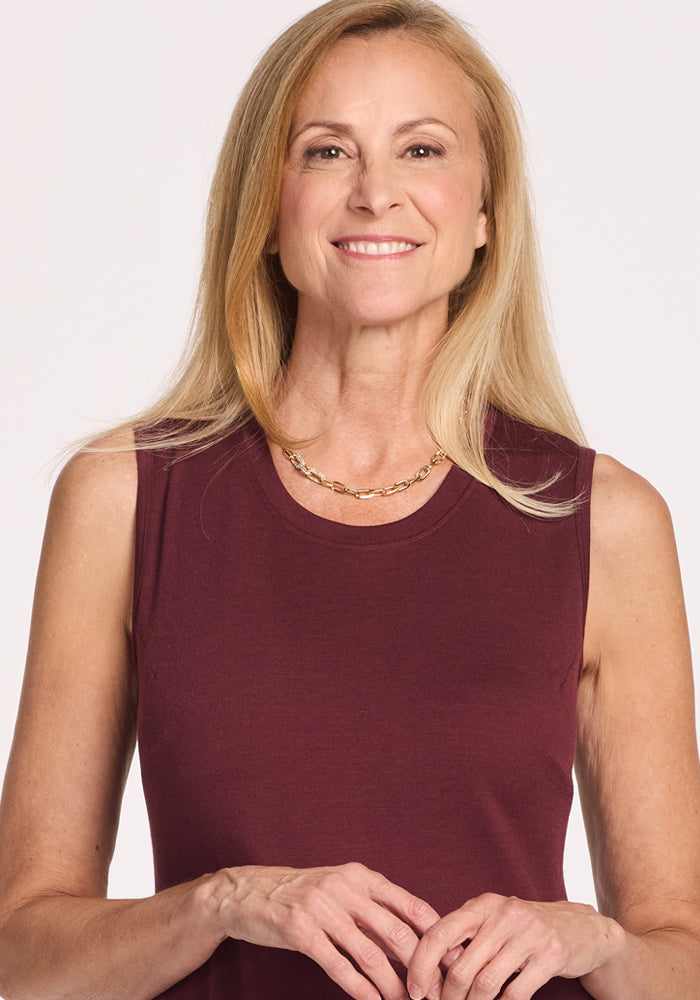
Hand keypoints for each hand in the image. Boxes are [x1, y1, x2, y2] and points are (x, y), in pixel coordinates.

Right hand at [214, 861, 445, 999]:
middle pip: (396, 932)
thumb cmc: (303, 894)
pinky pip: (338, 966)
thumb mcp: (341, 888)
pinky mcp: (300, 932)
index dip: (435, 935)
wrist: (249, 893)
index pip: (411, 905)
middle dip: (419, 968)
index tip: (450, 961)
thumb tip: (415, 937)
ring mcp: (322, 909)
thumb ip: (373, 907)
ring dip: (392, 985)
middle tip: (432, 993)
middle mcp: (345, 888)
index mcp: (361, 876)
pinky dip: (360, 989)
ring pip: (370, 954)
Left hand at [405, 893, 623, 999]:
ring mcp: (529, 934)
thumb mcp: (494, 922)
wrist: (582, 929)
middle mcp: (504, 914)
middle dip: (448, 996)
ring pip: (485, 984)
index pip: (440, 933)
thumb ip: (465, 937)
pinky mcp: (551, 956)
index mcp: (483, 904)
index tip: (415, 991)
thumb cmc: (526, 929)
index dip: (421, 965)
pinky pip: (515, 994)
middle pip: (461, 967)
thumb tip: (430, 970)